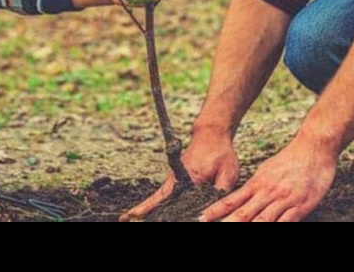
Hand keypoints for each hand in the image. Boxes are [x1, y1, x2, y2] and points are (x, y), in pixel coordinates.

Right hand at [120, 127, 238, 220]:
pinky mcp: (175, 181)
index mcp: (189, 178)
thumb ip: (220, 192)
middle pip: (157, 199)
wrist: (211, 134)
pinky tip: (145, 213)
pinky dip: (153, 204)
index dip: (158, 209)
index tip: (141, 215)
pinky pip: (162, 195)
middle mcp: (177, 179)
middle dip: (142, 209)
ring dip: (145, 208)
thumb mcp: (228, 173)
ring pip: (158, 198)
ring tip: (128, 218)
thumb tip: (214, 210)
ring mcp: (174, 180)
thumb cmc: (220, 153)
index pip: (172, 198)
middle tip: (125, 219)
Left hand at [199, 136, 336, 221]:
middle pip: (242, 214)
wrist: (314, 147)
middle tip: (211, 228)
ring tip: (233, 235)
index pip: (231, 201)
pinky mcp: (300, 206)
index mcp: (257, 183)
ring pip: (261, 221)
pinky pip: (285, 222)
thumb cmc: (291, 159)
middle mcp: (267, 192)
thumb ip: (256, 186)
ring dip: (247, 229)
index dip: (215, 211)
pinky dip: (276, 228)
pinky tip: (269, 233)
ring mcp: (283, 200)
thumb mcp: (267, 170)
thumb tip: (243, 197)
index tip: (201, 218)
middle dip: (227, 224)